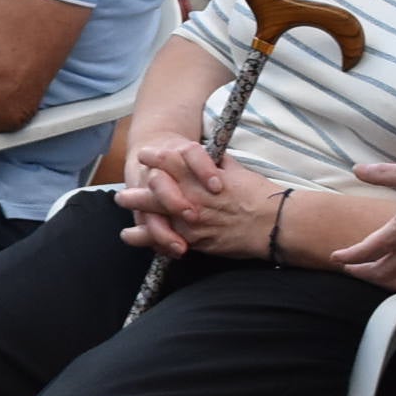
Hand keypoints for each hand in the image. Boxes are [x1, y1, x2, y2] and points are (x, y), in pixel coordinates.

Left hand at [114, 136, 276, 260]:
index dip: (156, 158)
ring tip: (124, 220)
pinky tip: (135, 238)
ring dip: (138, 217)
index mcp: (201, 178)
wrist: (273, 223)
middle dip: (136, 192)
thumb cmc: (258, 195)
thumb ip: (217, 163)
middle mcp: (191, 198)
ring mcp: (191, 221)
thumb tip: (209, 156)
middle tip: (122, 194)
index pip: (172, 162)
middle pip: (156, 191)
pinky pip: (168, 240)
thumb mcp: (236, 171)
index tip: (144, 155)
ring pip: (157, 217)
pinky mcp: (196, 240)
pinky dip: (151, 239)